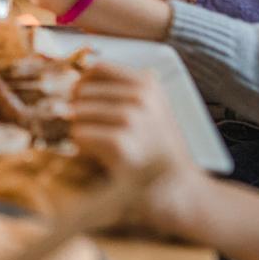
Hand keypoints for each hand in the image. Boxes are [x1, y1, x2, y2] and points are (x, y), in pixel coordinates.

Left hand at [68, 63, 208, 237]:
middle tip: (91, 130)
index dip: (83, 83)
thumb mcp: (151, 110)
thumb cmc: (160, 150)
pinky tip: (99, 156)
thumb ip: (122, 91)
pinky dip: (83, 146)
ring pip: (77, 112)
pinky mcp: (121, 144)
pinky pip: (80, 134)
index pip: (97, 68)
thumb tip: (76, 80)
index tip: (83, 100)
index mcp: (149, 84)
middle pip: (82, 90)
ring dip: (80, 129)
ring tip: (98, 144)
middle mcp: (142, 97)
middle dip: (78, 110)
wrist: (183, 191)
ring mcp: (132, 119)